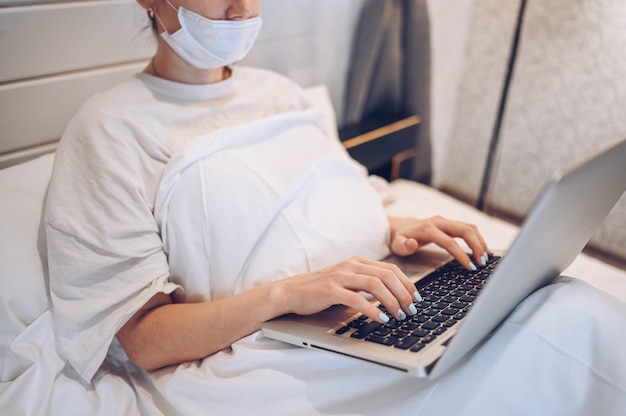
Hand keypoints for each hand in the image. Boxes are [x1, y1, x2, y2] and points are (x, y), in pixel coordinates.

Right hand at [276, 256, 421, 323]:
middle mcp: (351, 265)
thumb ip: (365, 283)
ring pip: (376, 285)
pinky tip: (380, 319)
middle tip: (412, 310)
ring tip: (400, 315)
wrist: (290, 291)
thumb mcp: (346, 281)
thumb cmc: (319, 289)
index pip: (390, 269)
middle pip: (387, 275)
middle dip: (404, 294)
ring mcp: (340, 276)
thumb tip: (392, 296)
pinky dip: (372, 310)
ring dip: (392, 302)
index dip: (408, 283)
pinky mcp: (331, 290)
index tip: (417, 298)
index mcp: (357, 261)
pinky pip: (357, 299)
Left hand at [388, 215, 490, 269]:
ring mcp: (446, 221)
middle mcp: (439, 222)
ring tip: (486, 258)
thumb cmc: (399, 238)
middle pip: (465, 230)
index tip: (470, 266)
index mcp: (428, 228)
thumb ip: (403, 245)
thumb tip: (412, 244)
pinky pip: (468, 228)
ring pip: (469, 227)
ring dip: (480, 241)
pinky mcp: (450, 224)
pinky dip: (478, 238)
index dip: (461, 254)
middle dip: (477, 246)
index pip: (449, 241)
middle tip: (482, 262)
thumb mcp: (397, 244)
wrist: (400, 227)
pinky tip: (483, 250)